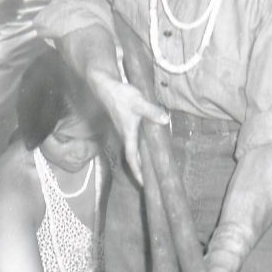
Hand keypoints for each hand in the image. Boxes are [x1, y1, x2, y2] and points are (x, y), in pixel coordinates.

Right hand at [87, 69, 171, 184]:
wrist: (105, 86)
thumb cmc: (120, 96)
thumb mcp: (138, 103)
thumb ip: (152, 111)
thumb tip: (166, 120)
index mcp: (128, 135)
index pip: (132, 159)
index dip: (138, 172)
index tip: (143, 184)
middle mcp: (125, 135)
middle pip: (133, 157)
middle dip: (140, 170)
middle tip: (150, 181)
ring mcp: (124, 130)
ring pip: (133, 149)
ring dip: (141, 159)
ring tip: (151, 167)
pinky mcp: (125, 123)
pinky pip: (133, 140)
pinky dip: (140, 147)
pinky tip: (149, 144)